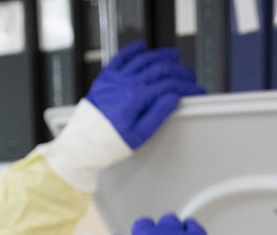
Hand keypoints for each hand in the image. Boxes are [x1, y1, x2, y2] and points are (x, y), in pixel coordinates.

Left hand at [86, 42, 203, 149]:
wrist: (81, 144)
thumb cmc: (107, 143)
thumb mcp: (138, 136)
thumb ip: (157, 114)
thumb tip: (173, 98)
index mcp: (136, 97)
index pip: (168, 85)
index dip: (186, 86)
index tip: (195, 90)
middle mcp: (125, 83)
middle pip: (159, 69)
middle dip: (178, 70)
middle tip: (189, 74)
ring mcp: (114, 78)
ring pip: (142, 59)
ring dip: (160, 56)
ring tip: (173, 57)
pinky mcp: (104, 79)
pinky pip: (120, 58)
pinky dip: (132, 51)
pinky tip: (141, 48)